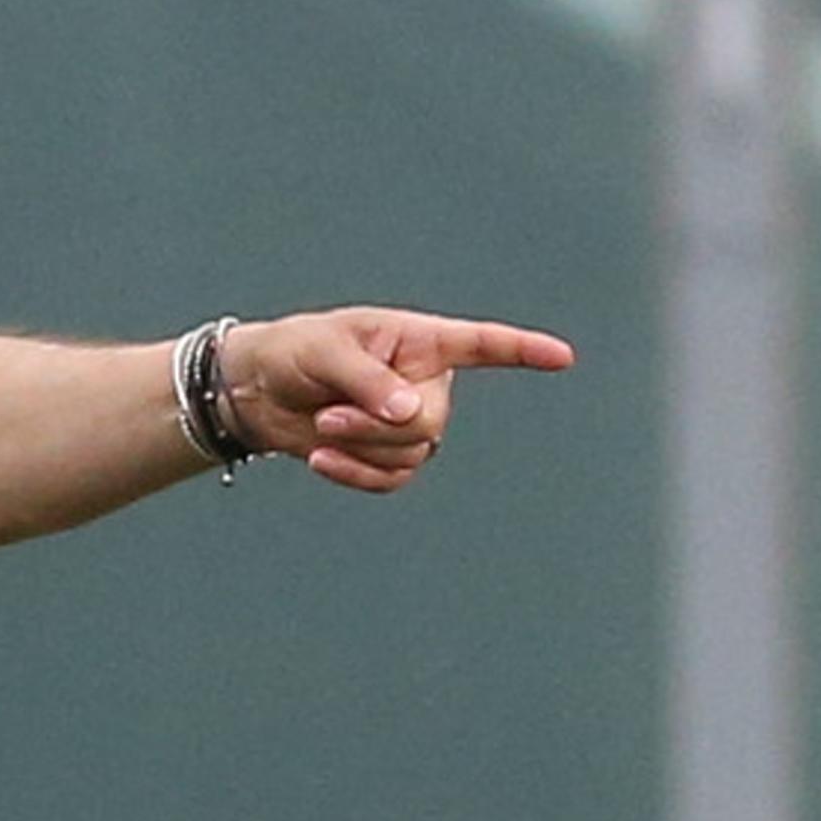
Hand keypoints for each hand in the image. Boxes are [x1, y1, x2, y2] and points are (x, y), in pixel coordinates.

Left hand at [222, 308, 574, 493]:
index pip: (483, 345)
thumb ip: (368, 380)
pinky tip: (321, 458)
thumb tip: (411, 415)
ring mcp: (410, 422)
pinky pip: (392, 479)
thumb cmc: (294, 352)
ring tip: (323, 427)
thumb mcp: (325, 352)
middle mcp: (427, 382)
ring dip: (361, 448)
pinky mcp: (388, 456)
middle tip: (331, 414)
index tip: (562, 358)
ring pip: (413, 453)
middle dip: (378, 427)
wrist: (258, 392)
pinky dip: (355, 474)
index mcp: (421, 341)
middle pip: (432, 422)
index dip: (522, 352)